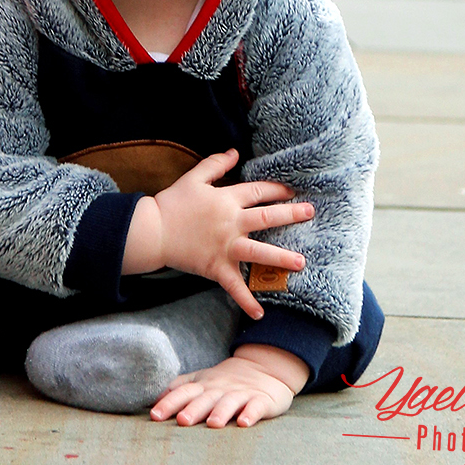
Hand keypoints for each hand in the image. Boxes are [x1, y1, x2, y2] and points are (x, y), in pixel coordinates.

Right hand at [121, 149, 312, 319]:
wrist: (153, 231)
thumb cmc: (173, 203)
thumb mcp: (194, 177)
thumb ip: (216, 164)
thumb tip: (235, 152)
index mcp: (226, 199)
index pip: (258, 192)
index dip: (277, 190)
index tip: (294, 192)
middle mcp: (231, 223)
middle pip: (267, 218)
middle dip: (291, 215)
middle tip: (311, 213)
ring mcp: (226, 247)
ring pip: (259, 252)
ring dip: (281, 258)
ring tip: (301, 263)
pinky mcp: (216, 268)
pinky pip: (235, 286)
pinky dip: (247, 300)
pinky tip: (261, 312)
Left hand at [150, 346, 310, 428]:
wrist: (265, 367)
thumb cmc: (226, 381)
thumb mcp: (202, 380)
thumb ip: (180, 388)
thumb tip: (155, 399)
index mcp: (204, 386)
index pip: (184, 392)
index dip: (169, 402)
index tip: (155, 416)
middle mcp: (220, 389)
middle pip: (205, 398)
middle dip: (193, 409)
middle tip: (182, 421)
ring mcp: (242, 394)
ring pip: (230, 402)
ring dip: (221, 412)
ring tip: (213, 424)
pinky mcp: (261, 400)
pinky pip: (256, 407)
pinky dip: (250, 414)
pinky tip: (244, 423)